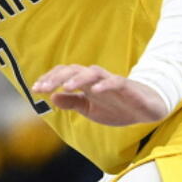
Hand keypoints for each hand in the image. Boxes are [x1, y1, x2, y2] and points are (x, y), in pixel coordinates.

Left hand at [31, 65, 167, 125]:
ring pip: (92, 72)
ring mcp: (110, 81)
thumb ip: (72, 102)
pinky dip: (105, 84)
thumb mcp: (90, 109)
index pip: (64, 75)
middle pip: (74, 71)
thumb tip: (52, 97)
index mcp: (85, 83)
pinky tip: (95, 90)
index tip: (35, 89)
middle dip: (57, 77)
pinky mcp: (127, 87)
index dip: (49, 79)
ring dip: (78, 78)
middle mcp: (95, 79)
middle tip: (42, 87)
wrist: (146, 110)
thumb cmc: (116, 107)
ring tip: (66, 87)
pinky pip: (115, 82)